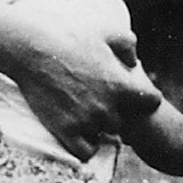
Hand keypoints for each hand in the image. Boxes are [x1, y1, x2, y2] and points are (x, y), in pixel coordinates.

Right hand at [3, 0, 161, 157]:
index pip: (152, 101)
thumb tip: (133, 62)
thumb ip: (127, 44)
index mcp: (120, 84)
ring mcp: (86, 121)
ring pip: (105, 135)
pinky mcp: (65, 131)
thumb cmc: (68, 36)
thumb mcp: (105, 31)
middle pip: (124, 121)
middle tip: (100, 102)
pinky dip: (84, 145)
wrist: (31, 50)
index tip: (134, 94)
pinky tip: (76, 131)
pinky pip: (85, 151)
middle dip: (116, 113)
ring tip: (85, 114)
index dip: (146, 98)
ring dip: (98, 128)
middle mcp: (107, 106)